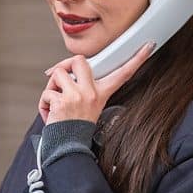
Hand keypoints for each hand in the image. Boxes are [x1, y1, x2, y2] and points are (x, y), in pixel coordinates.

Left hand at [38, 44, 153, 124]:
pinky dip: (43, 104)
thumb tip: (64, 72)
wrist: (68, 147)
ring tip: (55, 102)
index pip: (122, 74)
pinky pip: (46, 93)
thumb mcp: (87, 106)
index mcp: (101, 93)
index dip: (137, 59)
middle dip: (65, 65)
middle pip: (79, 60)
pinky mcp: (62, 102)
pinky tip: (50, 115)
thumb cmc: (75, 127)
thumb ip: (82, 88)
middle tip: (62, 79)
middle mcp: (91, 93)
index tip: (149, 45)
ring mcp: (77, 96)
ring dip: (50, 88)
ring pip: (57, 74)